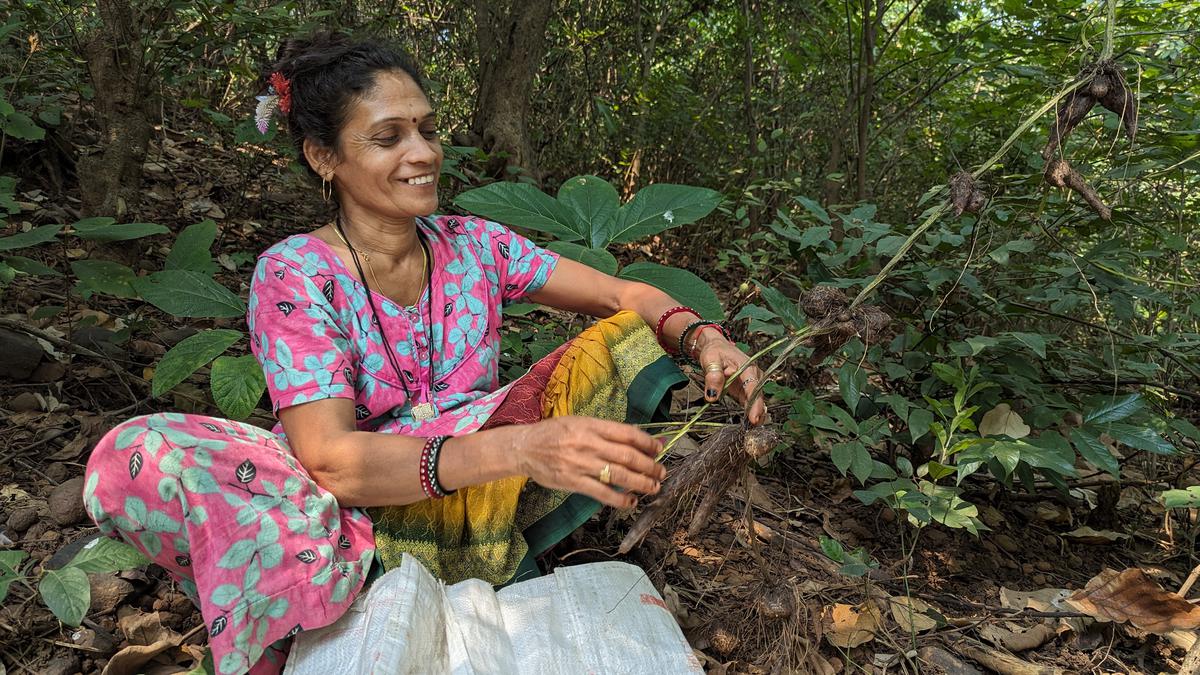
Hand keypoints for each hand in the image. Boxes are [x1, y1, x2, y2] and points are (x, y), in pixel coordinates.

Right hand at [510, 416, 665, 508]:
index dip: (647, 443)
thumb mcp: (579, 423)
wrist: (524, 448)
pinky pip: (602, 493)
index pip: (627, 434)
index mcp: (591, 425)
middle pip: (628, 456)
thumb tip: (638, 438)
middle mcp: (588, 443)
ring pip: (619, 474)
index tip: (659, 449)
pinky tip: (631, 501)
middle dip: (650, 466)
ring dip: (641, 483)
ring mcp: (580, 463)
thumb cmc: (553, 433)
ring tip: (654, 487)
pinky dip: (620, 499)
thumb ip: (606, 431)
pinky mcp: (573, 482)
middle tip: (661, 472)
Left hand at [694, 330, 767, 425]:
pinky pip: (750, 403)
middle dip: (758, 413)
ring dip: (755, 415)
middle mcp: (753, 376)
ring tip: (752, 429)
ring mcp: (751, 384)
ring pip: (756, 402)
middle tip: (753, 428)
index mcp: (747, 367)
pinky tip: (749, 424)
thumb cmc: (715, 351)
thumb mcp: (710, 360)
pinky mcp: (745, 390)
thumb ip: (713, 376)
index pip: (753, 387)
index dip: (755, 404)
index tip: (754, 418)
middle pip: (758, 397)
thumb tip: (712, 396)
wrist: (715, 348)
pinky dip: (750, 413)